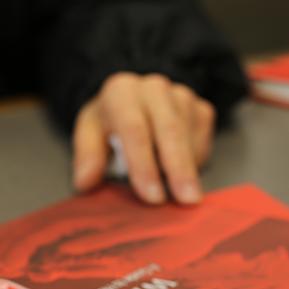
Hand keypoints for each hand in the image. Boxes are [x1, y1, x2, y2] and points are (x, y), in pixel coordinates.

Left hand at [72, 72, 214, 204]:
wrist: (133, 98)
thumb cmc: (110, 120)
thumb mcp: (89, 133)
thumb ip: (87, 156)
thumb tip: (85, 182)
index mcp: (122, 92)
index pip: (135, 130)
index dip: (144, 166)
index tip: (152, 196)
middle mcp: (154, 88)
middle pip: (170, 130)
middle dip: (179, 169)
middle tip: (185, 200)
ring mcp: (181, 96)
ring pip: (189, 136)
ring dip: (189, 169)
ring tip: (187, 197)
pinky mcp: (201, 108)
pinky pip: (203, 140)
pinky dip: (196, 161)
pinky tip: (183, 173)